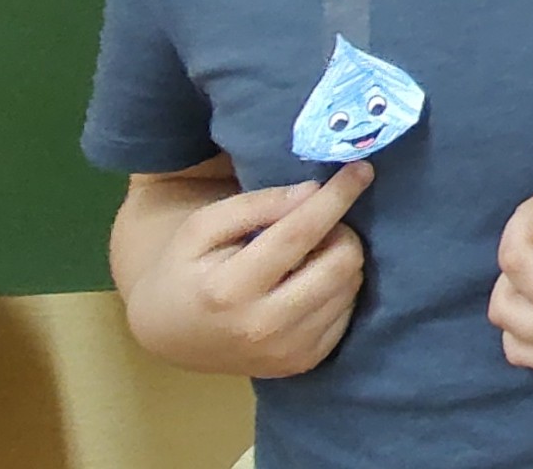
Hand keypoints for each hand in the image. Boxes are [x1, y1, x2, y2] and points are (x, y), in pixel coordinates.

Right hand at [118, 161, 370, 377]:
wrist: (170, 334)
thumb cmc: (186, 270)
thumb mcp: (202, 228)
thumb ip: (256, 205)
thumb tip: (313, 192)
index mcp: (230, 289)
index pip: (300, 233)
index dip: (335, 197)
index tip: (362, 169)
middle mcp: (264, 326)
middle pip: (341, 262)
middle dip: (341, 231)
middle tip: (321, 225)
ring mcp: (287, 351)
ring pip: (351, 285)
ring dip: (341, 258)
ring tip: (309, 255)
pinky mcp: (304, 362)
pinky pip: (348, 312)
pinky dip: (338, 288)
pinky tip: (310, 283)